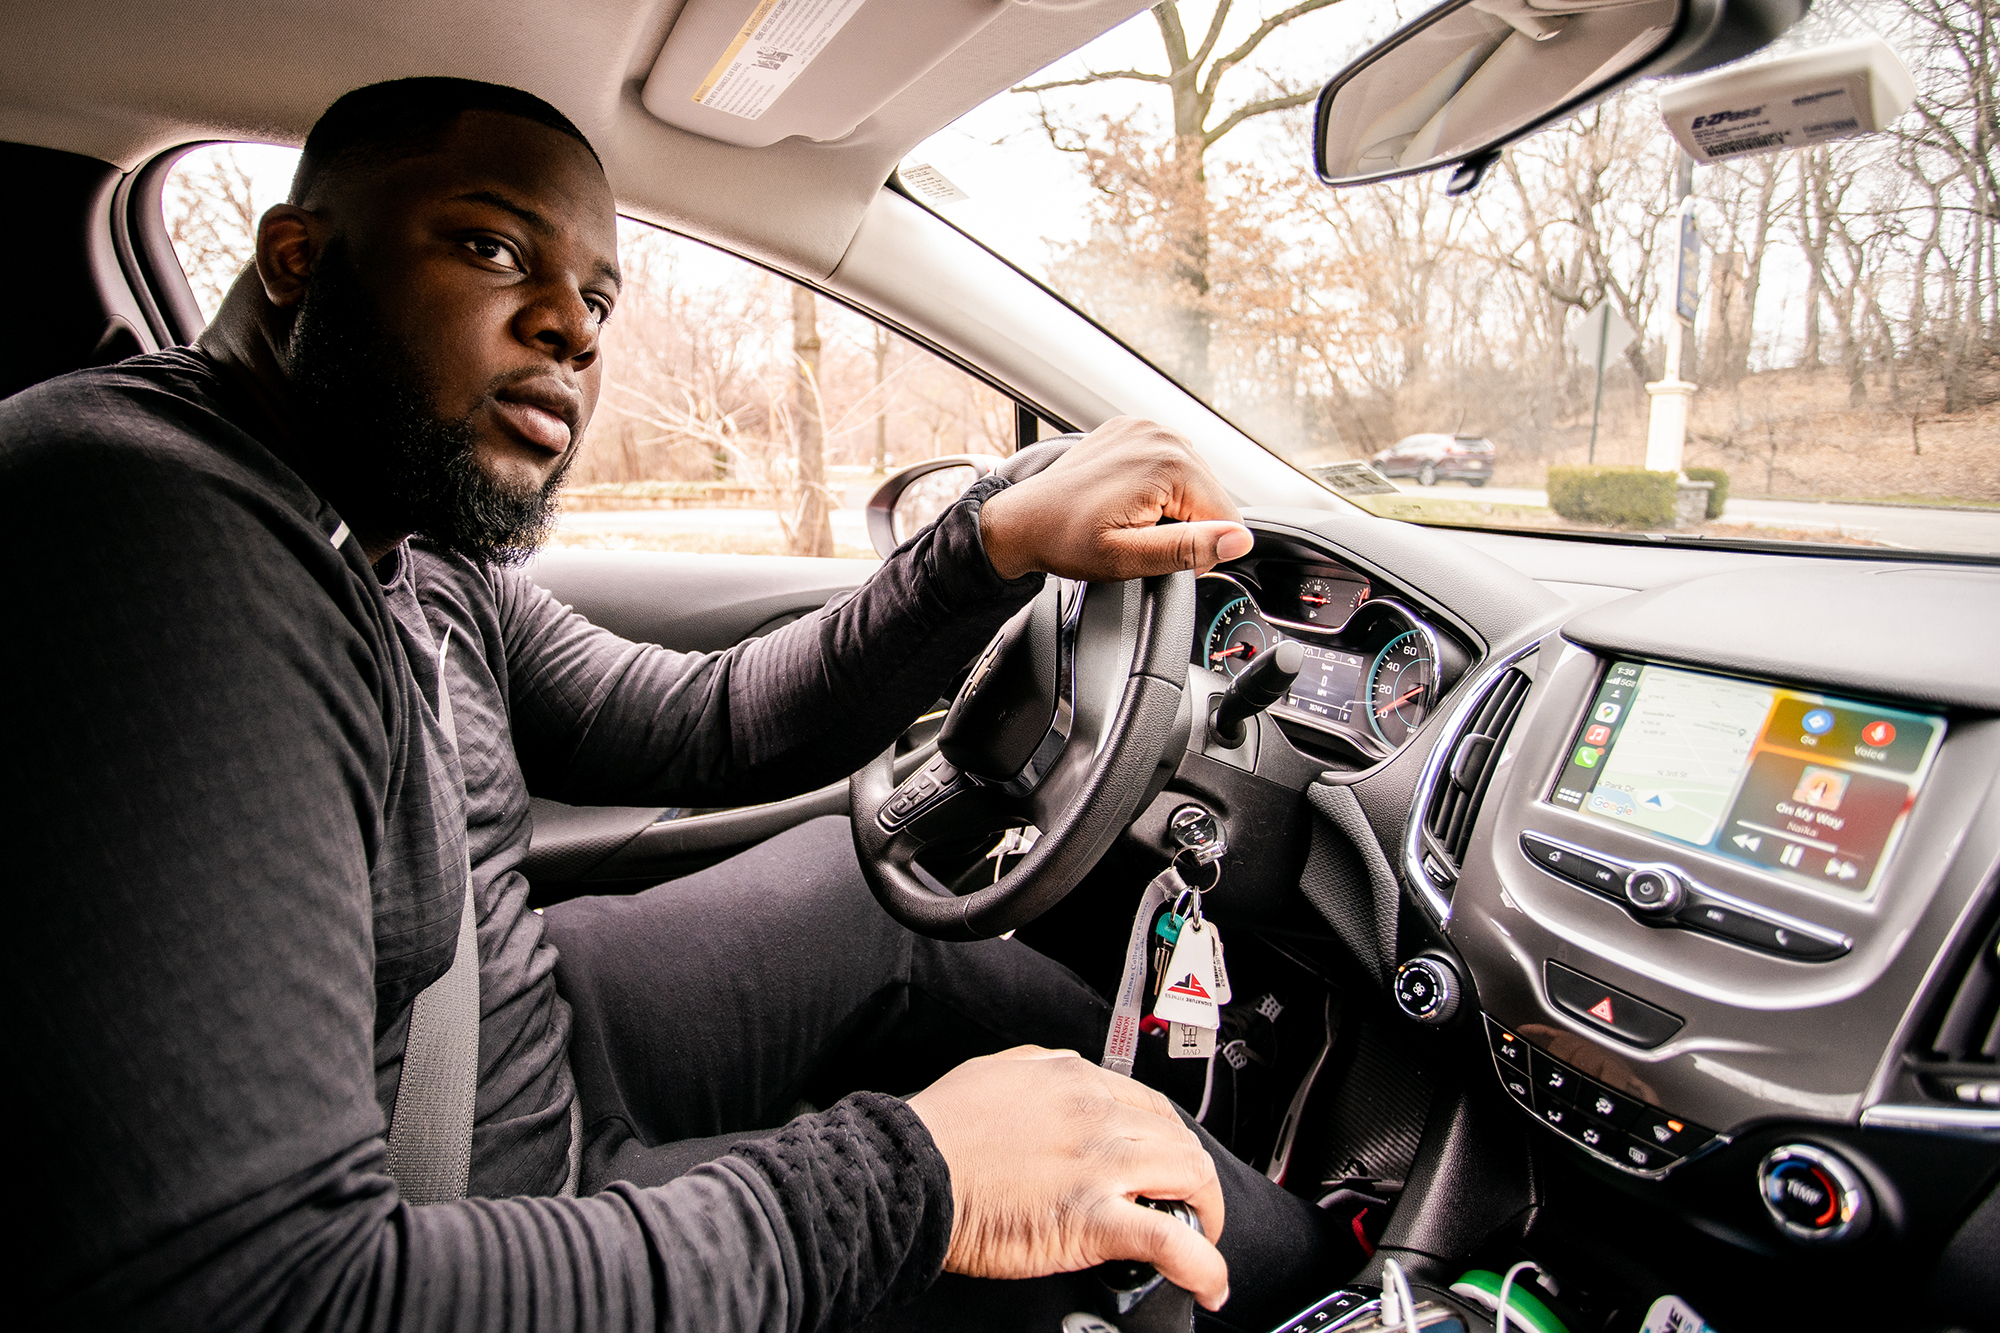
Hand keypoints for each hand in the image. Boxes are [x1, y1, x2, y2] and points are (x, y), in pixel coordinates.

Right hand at [906, 1045, 1229, 1309]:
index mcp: (1075, 1080)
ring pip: (1191, 1177)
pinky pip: (1171, 1240)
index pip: (1151, 1105)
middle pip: (1180, 1139)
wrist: (907, 1171)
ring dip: (1207, 1214)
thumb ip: (1041, 1074)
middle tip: (1188, 1209)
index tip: (1166, 1166)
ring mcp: (1098, 1164)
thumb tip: (1064, 1083)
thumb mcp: (998, 1072)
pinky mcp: (1091, 1218)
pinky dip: (1202, 1264)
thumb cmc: (939, 1131)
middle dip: (1194, 1179)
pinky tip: (1208, 1282)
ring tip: (1202, 1243)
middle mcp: (1096, 1114)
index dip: (1169, 1141)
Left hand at [977, 418, 1253, 581]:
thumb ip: (1188, 549)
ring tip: (1129, 519)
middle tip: (1139, 540)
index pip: (1228, 518)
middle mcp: (1162, 436)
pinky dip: (1157, 488)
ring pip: (1193, 482)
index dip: (1201, 550)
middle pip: (1212, 497)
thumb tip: (1239, 540)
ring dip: (1173, 508)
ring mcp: (1146, 428)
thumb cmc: (1064, 539)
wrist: (1021, 519)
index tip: (1160, 555)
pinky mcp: (1132, 430)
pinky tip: (1126, 501)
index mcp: (1169, 463)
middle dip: (1187, 527)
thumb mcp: (1128, 557)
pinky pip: (1168, 465)